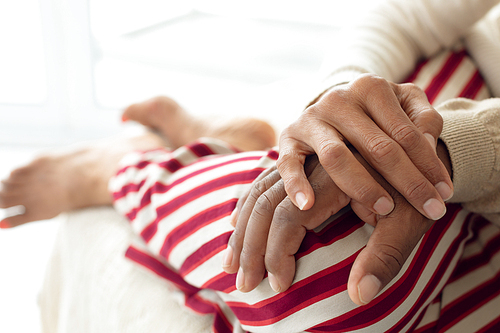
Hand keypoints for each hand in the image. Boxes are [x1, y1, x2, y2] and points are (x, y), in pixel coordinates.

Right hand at [222, 143, 451, 304]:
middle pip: (264, 203)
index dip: (279, 252)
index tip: (279, 285)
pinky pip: (263, 185)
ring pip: (258, 192)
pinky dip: (246, 208)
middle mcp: (312, 166)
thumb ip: (385, 255)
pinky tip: (235, 225)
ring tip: (229, 264)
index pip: (290, 215)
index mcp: (335, 177)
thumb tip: (359, 295)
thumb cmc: (416, 191)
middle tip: (243, 284)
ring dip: (241, 229)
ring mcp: (304, 164)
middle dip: (249, 246)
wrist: (417, 151)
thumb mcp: (410, 223)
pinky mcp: (302, 168)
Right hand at [277, 74, 452, 220]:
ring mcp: (311, 118)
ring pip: (336, 157)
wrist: (332, 106)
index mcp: (371, 88)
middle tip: (430, 211)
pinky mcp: (289, 137)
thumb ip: (424, 119)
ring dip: (362, 187)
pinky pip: (289, 163)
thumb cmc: (375, 113)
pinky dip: (297, 184)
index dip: (429, 165)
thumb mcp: (404, 104)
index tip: (445, 194)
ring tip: (385, 210)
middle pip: (377, 147)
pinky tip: (308, 205)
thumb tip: (430, 146)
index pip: (405, 132)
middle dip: (407, 182)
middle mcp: (338, 99)